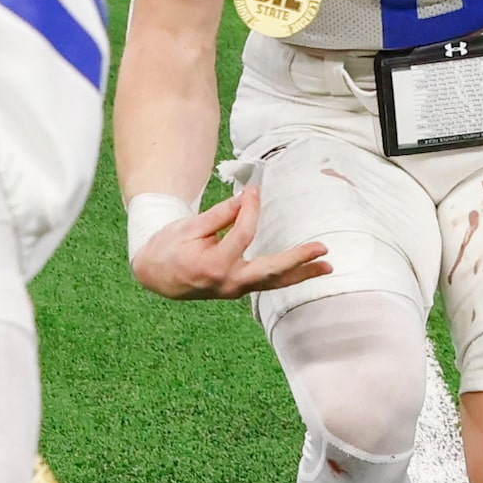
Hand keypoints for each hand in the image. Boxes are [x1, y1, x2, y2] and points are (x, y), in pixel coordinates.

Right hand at [129, 188, 330, 299]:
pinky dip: (287, 276)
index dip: (249, 210)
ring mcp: (234, 290)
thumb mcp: (190, 227)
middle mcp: (227, 283)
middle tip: (322, 249)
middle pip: (269, 271)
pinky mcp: (238, 289)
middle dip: (297, 260)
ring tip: (327, 266)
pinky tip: (307, 271)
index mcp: (212, 265)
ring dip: (301, 274)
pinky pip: (266, 283)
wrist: (155, 276)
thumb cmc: (170, 247)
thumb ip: (221, 215)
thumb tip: (247, 200)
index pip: (242, 234)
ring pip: (273, 282)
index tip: (253, 191)